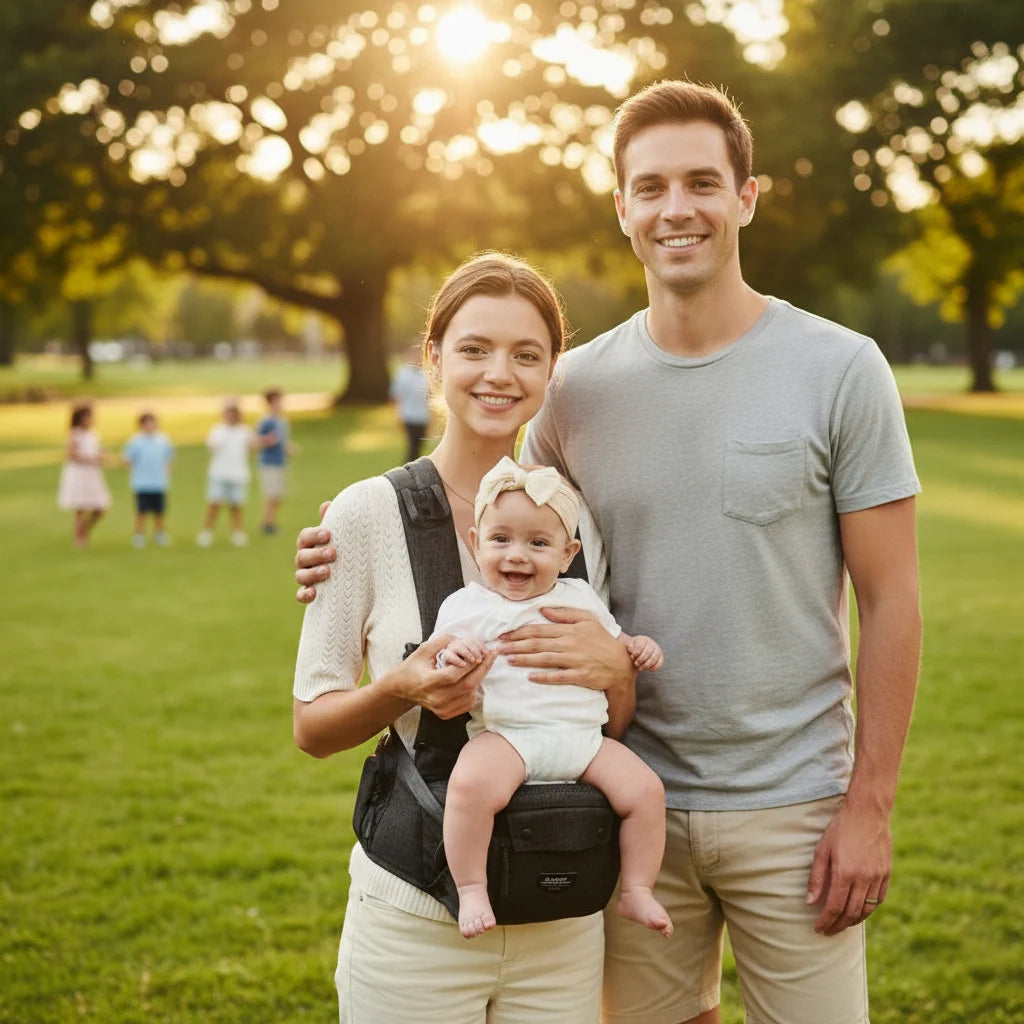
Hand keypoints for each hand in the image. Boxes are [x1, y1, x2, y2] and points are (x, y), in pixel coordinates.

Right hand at [295, 501, 333, 602]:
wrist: (350, 571)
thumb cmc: (343, 546)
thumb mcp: (340, 534)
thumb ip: (334, 520)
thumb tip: (327, 505)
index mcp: (309, 544)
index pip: (304, 537)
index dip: (314, 535)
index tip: (328, 535)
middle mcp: (304, 560)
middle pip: (301, 556)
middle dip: (316, 554)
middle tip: (333, 553)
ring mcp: (306, 576)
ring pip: (300, 576)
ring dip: (312, 574)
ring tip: (327, 571)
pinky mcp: (309, 592)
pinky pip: (300, 595)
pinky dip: (305, 595)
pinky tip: (314, 593)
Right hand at [396, 635, 494, 718]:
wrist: (402, 689)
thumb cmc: (413, 667)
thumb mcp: (423, 650)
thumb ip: (442, 641)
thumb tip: (462, 638)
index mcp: (428, 682)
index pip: (455, 673)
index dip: (471, 663)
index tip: (483, 652)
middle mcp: (436, 698)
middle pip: (467, 685)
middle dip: (483, 669)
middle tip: (491, 656)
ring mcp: (441, 708)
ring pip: (471, 695)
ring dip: (480, 679)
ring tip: (482, 666)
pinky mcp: (445, 714)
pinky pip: (468, 704)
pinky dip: (475, 691)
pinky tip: (473, 680)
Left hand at [496, 607, 633, 689]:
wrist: (621, 663)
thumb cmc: (602, 641)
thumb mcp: (588, 620)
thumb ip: (566, 613)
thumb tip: (544, 610)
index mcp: (570, 629)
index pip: (539, 629)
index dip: (519, 632)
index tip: (503, 635)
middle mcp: (570, 643)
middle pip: (538, 643)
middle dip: (515, 645)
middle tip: (498, 648)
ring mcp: (576, 660)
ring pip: (545, 658)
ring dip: (525, 659)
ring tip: (508, 660)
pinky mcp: (581, 676)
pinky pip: (560, 677)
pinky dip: (545, 677)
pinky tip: (531, 677)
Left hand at [627, 635, 663, 671]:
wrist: (639, 648)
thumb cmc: (633, 647)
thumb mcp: (629, 645)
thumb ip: (630, 647)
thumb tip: (633, 653)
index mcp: (643, 639)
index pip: (640, 645)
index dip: (636, 652)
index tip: (632, 657)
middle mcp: (652, 643)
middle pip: (648, 652)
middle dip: (641, 659)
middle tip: (636, 664)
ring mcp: (657, 649)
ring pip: (654, 658)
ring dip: (647, 665)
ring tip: (640, 668)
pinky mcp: (661, 656)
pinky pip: (660, 662)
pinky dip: (656, 667)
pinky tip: (650, 670)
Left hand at [806, 799, 891, 935]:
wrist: (868, 812)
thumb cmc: (840, 828)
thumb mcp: (822, 849)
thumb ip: (817, 878)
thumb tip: (810, 902)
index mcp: (845, 873)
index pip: (834, 907)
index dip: (826, 921)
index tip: (818, 929)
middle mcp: (864, 879)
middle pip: (851, 913)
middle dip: (838, 926)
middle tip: (828, 932)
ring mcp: (878, 877)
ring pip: (867, 910)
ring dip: (853, 921)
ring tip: (841, 924)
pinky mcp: (887, 874)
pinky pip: (879, 900)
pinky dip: (868, 909)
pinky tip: (859, 911)